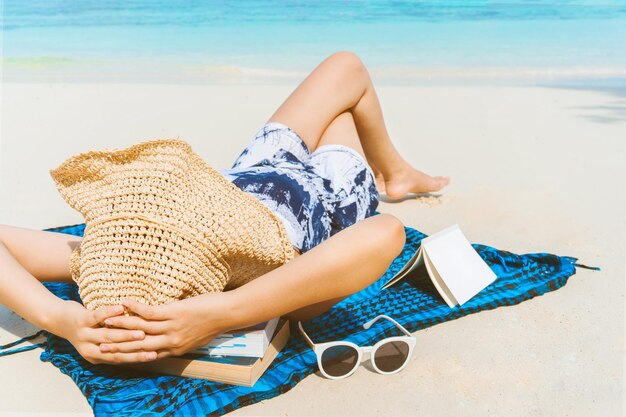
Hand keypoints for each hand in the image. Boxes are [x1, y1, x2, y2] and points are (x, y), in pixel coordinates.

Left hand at [55, 300, 156, 364]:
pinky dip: (109, 313)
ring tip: (141, 331)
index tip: (155, 355)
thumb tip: (141, 346)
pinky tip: (121, 308)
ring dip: (125, 334)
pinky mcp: (80, 320)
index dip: (137, 357)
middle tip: (153, 346)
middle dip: (135, 349)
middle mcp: (88, 349)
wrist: (57, 318)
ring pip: (107, 336)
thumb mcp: (97, 342)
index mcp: (95, 357)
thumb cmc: (85, 329)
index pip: (119, 359)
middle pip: (115, 350)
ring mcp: (84, 335)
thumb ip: (114, 346)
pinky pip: (97, 316)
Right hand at [98, 293, 233, 358]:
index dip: (128, 353)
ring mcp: (172, 328)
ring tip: (105, 320)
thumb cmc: (216, 322)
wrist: (229, 313)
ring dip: (121, 324)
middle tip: (99, 341)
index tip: (113, 351)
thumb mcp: (196, 338)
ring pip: (140, 328)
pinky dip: (135, 307)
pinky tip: (125, 301)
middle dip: (118, 343)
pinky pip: (150, 312)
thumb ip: (181, 340)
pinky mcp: (174, 313)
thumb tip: (171, 339)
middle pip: (138, 344)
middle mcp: (171, 342)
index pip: (146, 353)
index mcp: (175, 349)